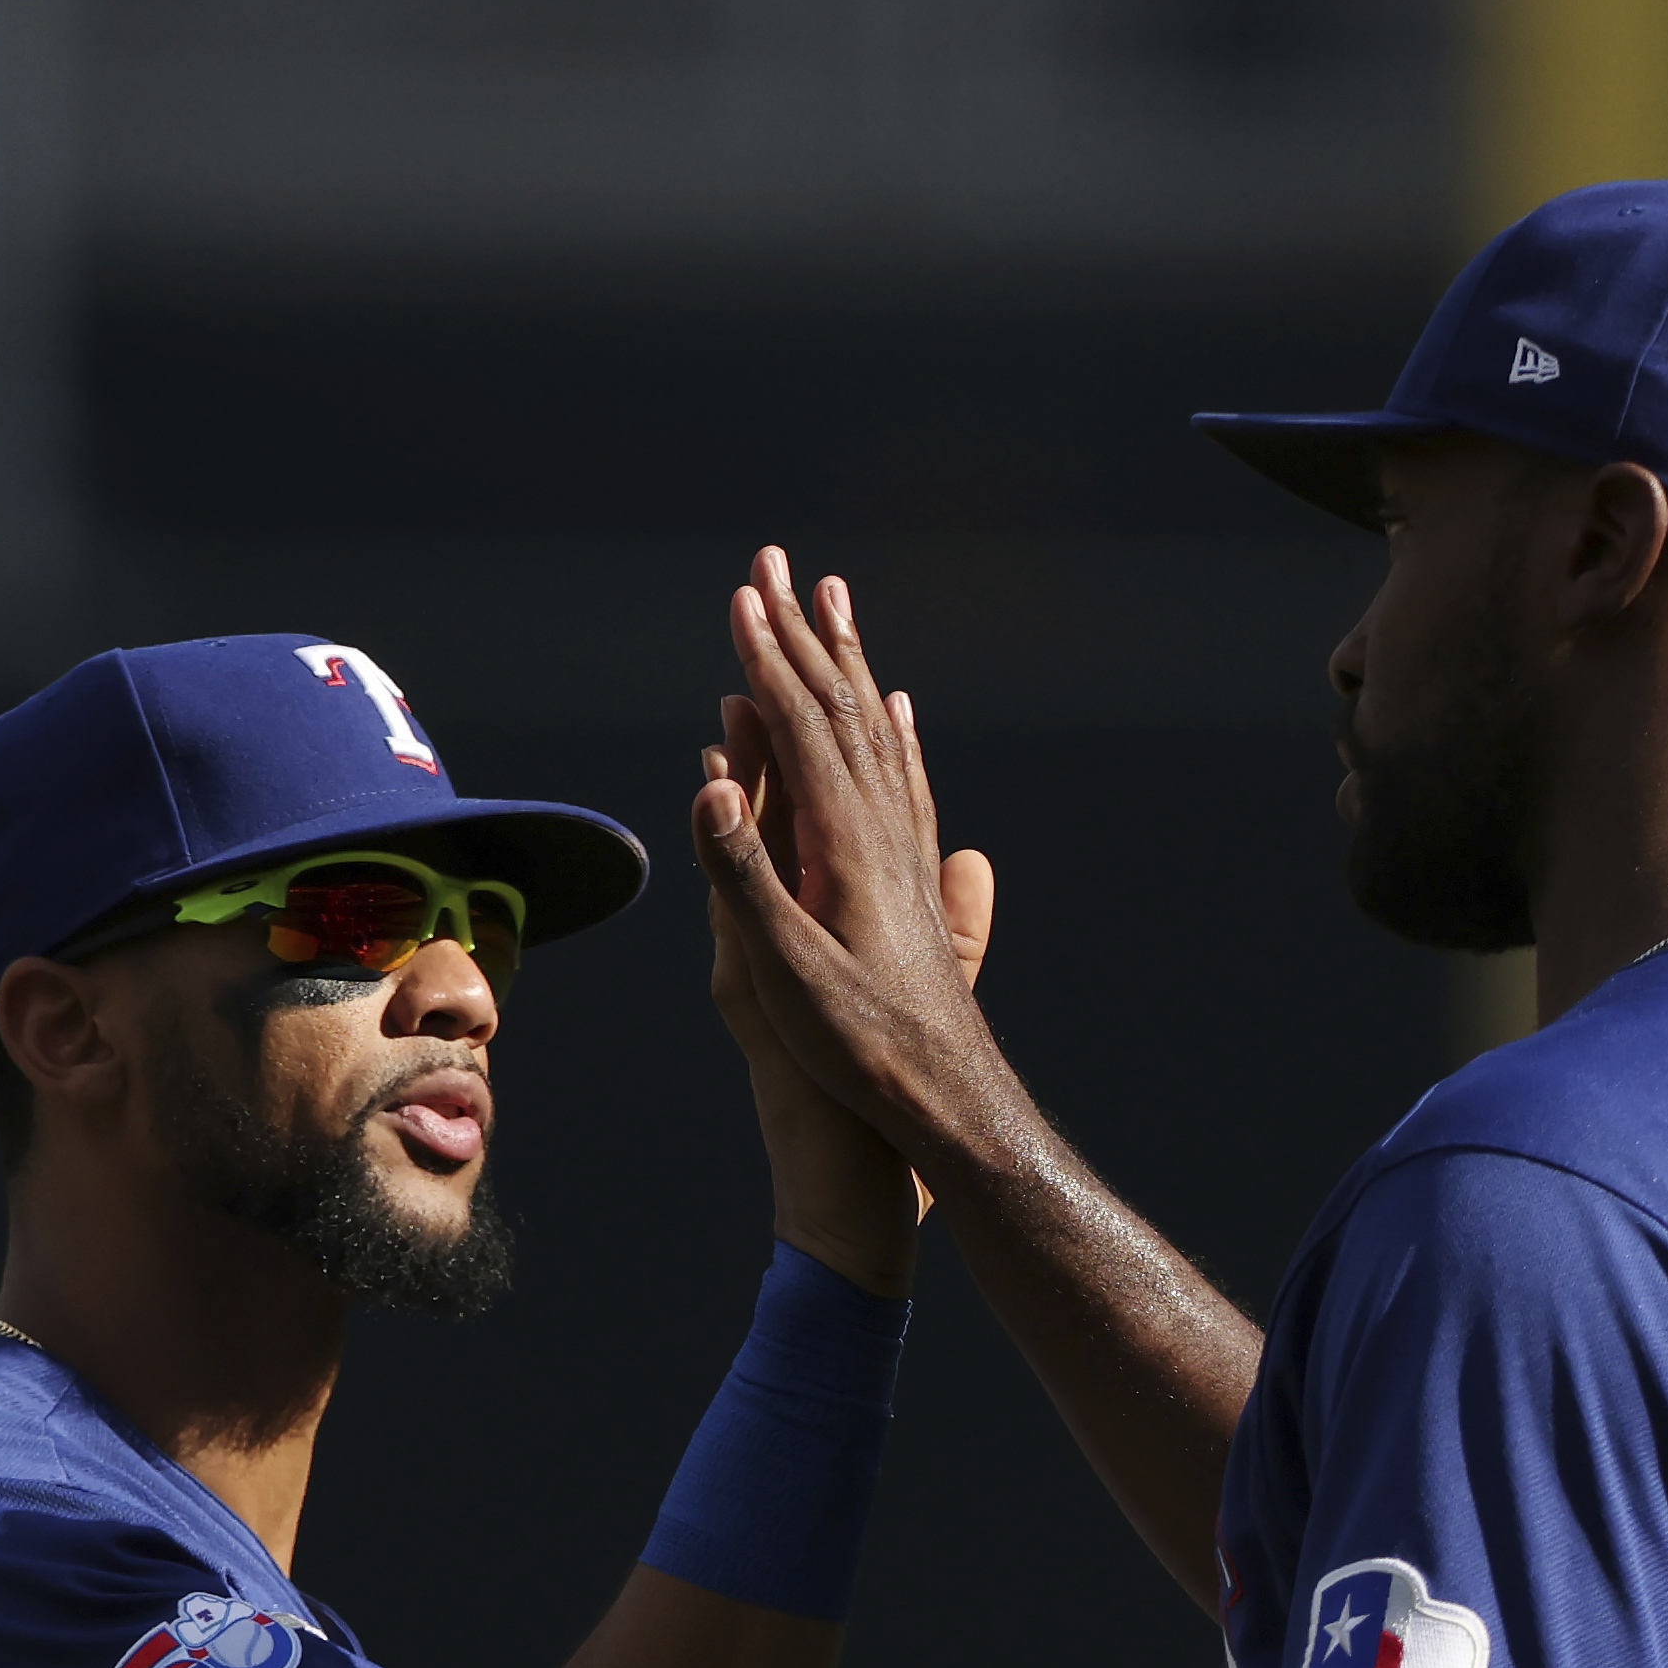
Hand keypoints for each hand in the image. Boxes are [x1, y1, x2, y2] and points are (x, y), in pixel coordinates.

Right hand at [695, 551, 1024, 1185]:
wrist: (952, 1104)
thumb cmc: (863, 1053)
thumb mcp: (785, 974)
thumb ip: (746, 875)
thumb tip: (715, 783)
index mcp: (848, 847)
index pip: (802, 728)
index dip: (768, 659)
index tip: (742, 595)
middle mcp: (887, 834)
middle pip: (843, 709)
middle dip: (805, 634)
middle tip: (780, 563)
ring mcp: (909, 854)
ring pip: (877, 732)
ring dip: (847, 664)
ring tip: (835, 605)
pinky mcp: (920, 881)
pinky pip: (903, 778)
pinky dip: (888, 727)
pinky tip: (895, 710)